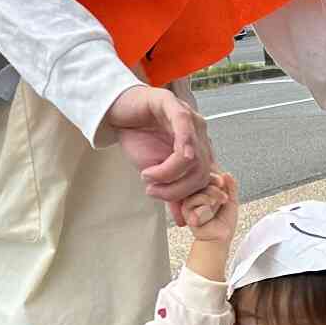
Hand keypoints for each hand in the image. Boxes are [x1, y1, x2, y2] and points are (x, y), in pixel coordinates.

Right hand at [106, 86, 213, 218]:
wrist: (117, 112)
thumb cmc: (138, 139)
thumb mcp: (155, 173)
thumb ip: (172, 193)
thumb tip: (184, 221)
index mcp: (199, 151)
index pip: (208, 180)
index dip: (196, 199)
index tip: (182, 216)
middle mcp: (199, 134)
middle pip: (202, 172)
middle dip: (178, 190)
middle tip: (153, 192)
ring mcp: (188, 118)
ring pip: (194, 155)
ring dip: (169, 174)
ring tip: (147, 176)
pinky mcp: (171, 104)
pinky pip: (183, 125)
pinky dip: (177, 147)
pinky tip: (159, 164)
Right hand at [182, 170, 237, 246]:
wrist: (220, 238)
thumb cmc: (224, 221)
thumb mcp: (231, 201)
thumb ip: (231, 186)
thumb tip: (227, 173)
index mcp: (204, 190)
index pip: (205, 174)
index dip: (215, 176)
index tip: (222, 183)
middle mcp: (194, 194)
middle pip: (200, 179)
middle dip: (215, 185)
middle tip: (223, 197)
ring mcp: (189, 201)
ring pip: (197, 190)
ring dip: (212, 195)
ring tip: (219, 203)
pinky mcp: (185, 210)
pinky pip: (193, 201)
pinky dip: (205, 207)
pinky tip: (209, 214)